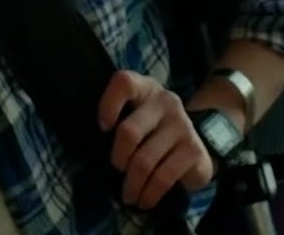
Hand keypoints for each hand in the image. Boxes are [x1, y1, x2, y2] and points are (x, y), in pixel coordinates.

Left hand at [97, 70, 213, 209]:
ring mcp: (182, 125)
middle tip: (116, 170)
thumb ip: (117, 119)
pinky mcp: (194, 150)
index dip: (108, 105)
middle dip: (118, 159)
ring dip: (132, 184)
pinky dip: (150, 194)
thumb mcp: (135, 116)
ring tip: (128, 196)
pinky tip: (144, 200)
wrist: (193, 146)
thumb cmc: (152, 130)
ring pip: (144, 160)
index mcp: (145, 88)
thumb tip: (89, 145)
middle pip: (129, 131)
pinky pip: (163, 177)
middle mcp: (166, 102)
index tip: (102, 128)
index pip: (124, 82)